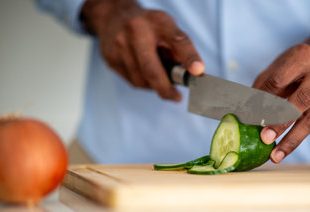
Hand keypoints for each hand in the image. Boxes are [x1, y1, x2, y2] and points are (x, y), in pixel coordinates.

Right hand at [80, 0, 204, 100]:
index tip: (198, 72)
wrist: (114, 16)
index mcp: (158, 22)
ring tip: (159, 77)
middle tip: (176, 97)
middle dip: (166, 89)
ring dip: (154, 86)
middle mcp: (137, 31)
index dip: (189, 57)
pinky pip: (132, 81)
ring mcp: (120, 45)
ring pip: (141, 80)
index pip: (178, 40)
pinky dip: (143, 82)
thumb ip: (180, 50)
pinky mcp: (111, 58)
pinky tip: (144, 73)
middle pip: (152, 70)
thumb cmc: (148, 26)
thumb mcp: (168, 28)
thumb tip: (192, 75)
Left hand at [253, 29, 309, 162]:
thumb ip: (262, 87)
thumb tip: (245, 112)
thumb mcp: (277, 68)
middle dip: (281, 121)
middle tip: (265, 138)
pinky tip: (283, 150)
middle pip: (301, 100)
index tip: (251, 116)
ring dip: (292, 140)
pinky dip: (297, 139)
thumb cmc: (293, 67)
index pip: (279, 80)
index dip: (264, 99)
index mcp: (302, 56)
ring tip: (275, 156)